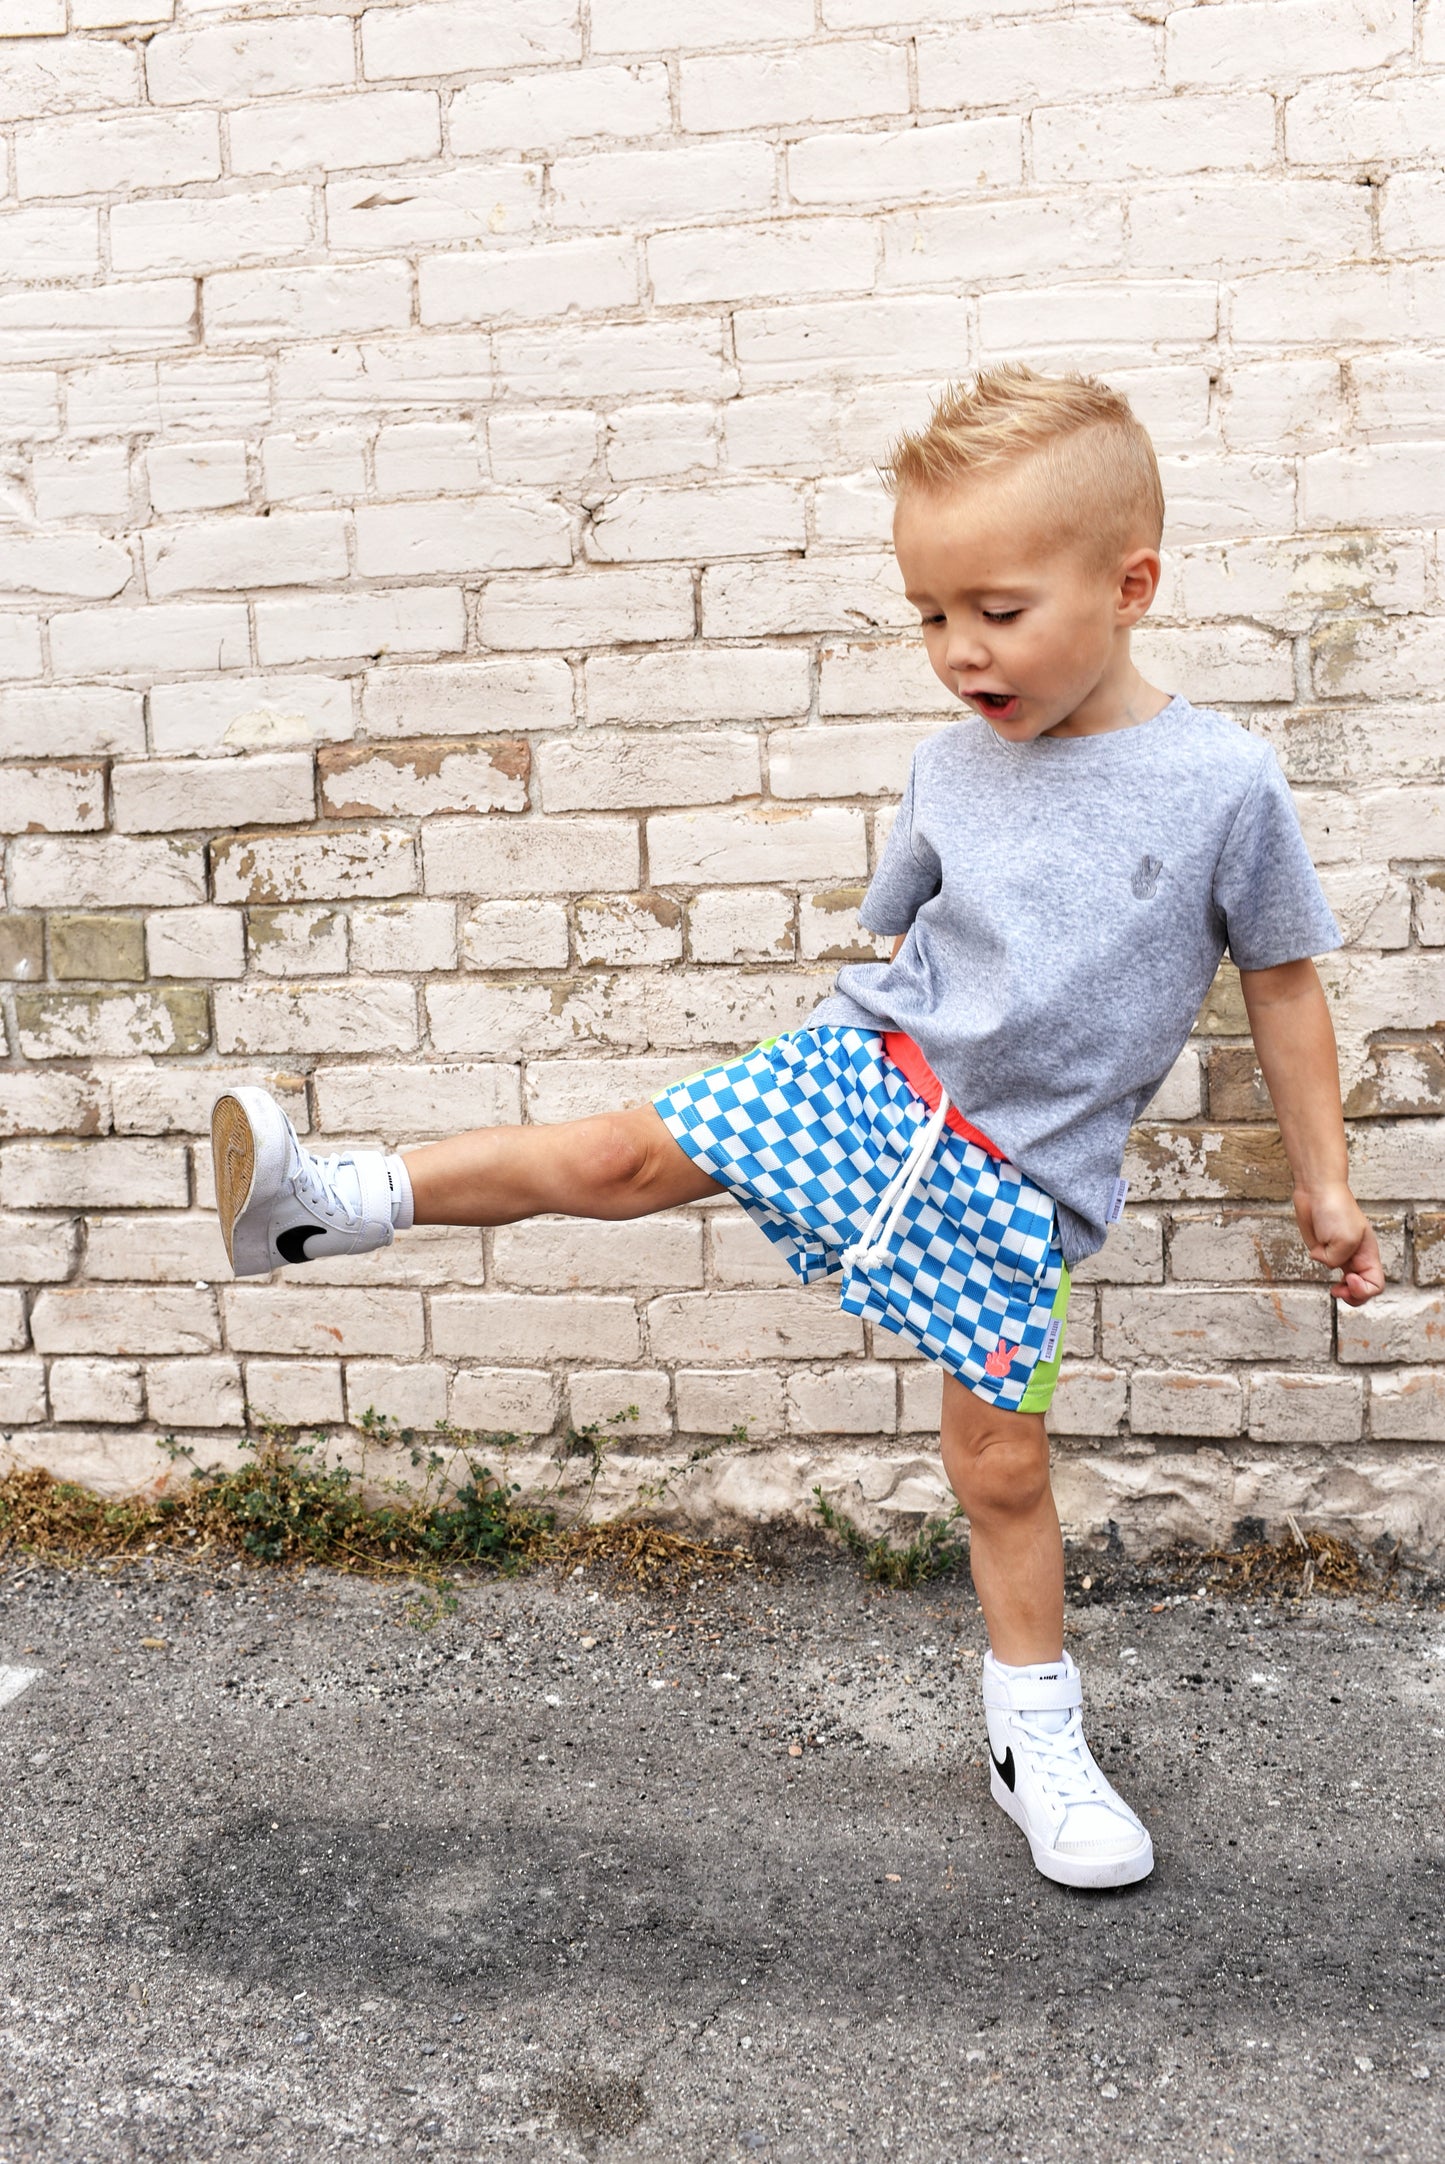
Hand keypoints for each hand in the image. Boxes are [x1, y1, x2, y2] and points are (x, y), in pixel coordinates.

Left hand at [1294, 1183, 1383, 1305]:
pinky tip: (1318, 1253)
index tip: (1348, 1277)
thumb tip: (1324, 1262)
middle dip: (1352, 1296)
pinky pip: (1327, 1265)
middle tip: (1338, 1290)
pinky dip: (1321, 1263)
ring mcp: (1341, 1254)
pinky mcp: (1325, 1249)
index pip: (1376, 1284)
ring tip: (1334, 1288)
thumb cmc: (1335, 1209)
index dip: (1363, 1289)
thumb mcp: (1344, 1239)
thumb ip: (1337, 1260)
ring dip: (1341, 1288)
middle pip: (1362, 1289)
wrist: (1317, 1192)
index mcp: (1368, 1254)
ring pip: (1346, 1283)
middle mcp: (1357, 1257)